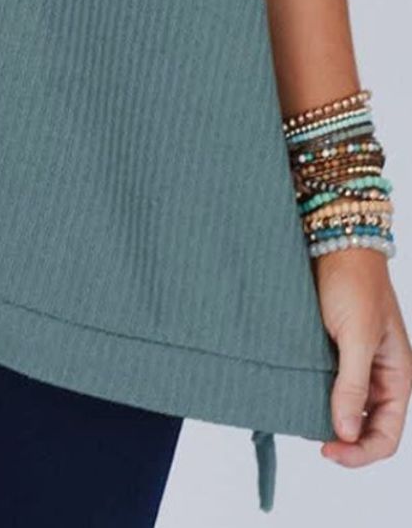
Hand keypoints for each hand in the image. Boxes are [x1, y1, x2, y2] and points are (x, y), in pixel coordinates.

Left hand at [315, 247, 411, 466]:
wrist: (333, 241)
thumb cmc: (354, 282)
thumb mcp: (356, 335)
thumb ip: (353, 383)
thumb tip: (345, 432)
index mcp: (396, 376)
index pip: (386, 436)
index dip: (360, 453)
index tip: (328, 449)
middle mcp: (378, 376)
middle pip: (366, 429)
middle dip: (344, 441)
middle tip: (312, 438)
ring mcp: (355, 364)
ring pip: (346, 410)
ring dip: (328, 419)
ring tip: (303, 416)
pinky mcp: (333, 351)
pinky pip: (328, 386)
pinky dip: (316, 396)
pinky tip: (298, 395)